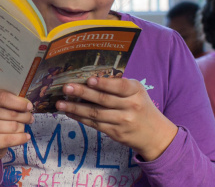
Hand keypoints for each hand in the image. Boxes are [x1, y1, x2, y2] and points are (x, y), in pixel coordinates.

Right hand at [0, 89, 33, 184]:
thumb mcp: (3, 107)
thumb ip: (13, 102)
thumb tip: (28, 105)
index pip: (3, 97)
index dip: (19, 102)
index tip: (29, 106)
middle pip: (11, 114)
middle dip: (25, 117)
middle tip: (29, 119)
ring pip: (13, 127)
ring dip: (22, 128)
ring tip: (21, 128)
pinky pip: (10, 139)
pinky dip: (21, 138)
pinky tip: (25, 137)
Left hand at [56, 77, 177, 160]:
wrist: (154, 134)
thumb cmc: (142, 107)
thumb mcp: (137, 92)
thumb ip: (119, 86)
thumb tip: (91, 80)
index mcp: (136, 91)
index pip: (119, 86)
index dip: (104, 83)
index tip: (89, 80)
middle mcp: (131, 106)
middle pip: (104, 100)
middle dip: (83, 93)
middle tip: (66, 88)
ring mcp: (123, 121)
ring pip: (96, 114)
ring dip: (76, 108)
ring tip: (61, 103)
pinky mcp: (116, 133)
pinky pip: (95, 125)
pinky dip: (81, 118)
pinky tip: (71, 113)